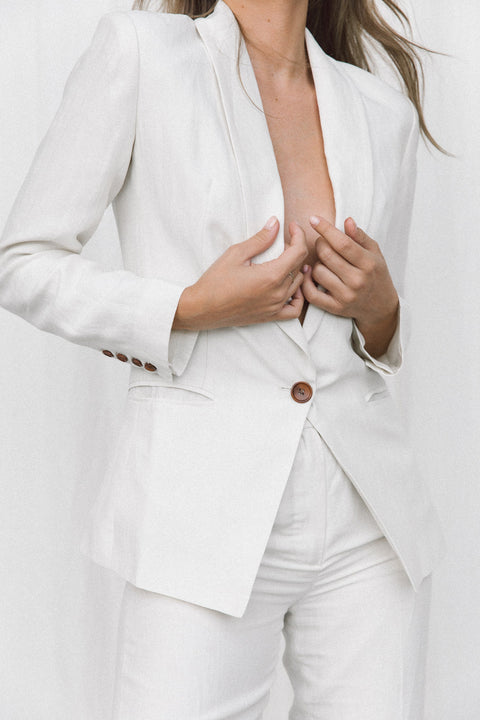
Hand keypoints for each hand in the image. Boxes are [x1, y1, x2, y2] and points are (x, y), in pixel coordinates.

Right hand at [173, 217, 307, 330]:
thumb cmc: (215, 282)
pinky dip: (298, 297)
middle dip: (295, 250)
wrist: (202, 308)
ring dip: (296, 270)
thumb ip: (260, 239)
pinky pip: (295, 309)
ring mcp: (275, 306)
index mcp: (271, 275)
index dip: (298, 235)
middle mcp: (278, 293)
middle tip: (282, 242)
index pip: (298, 251)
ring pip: (299, 284)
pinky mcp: (270, 316)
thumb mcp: (236, 254)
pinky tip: (290, 287)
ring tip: (284, 261)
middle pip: (299, 266)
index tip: (291, 227)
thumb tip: (275, 223)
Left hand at [302, 215, 398, 355]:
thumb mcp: (375, 253)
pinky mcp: (335, 308)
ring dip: (316, 263)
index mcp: (368, 264)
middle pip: (327, 255)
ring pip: (318, 272)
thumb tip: (347, 221)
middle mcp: (357, 280)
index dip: (325, 229)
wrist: (381, 307)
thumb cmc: (376, 275)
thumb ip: (360, 236)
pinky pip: (311, 294)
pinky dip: (306, 282)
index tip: (313, 219)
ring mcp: (346, 296)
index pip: (343, 243)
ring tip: (324, 262)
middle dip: (320, 244)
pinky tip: (309, 273)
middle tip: (323, 243)